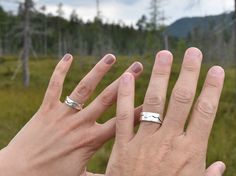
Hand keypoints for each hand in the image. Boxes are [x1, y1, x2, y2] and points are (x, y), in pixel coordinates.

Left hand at [0, 54, 142, 175]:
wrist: (18, 173)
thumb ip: (101, 175)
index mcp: (91, 141)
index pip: (121, 122)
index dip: (138, 109)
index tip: (152, 97)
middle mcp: (80, 124)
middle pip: (107, 98)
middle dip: (125, 81)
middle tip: (138, 66)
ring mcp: (62, 114)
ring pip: (84, 87)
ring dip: (99, 70)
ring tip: (111, 56)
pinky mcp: (46, 109)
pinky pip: (55, 85)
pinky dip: (61, 70)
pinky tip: (68, 56)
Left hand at [106, 48, 224, 175]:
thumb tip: (222, 165)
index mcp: (190, 152)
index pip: (205, 113)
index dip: (212, 89)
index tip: (216, 70)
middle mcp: (169, 142)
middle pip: (181, 100)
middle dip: (188, 73)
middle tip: (192, 51)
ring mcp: (144, 142)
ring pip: (153, 102)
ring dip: (160, 76)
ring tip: (164, 54)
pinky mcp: (122, 146)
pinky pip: (124, 117)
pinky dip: (126, 96)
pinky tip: (128, 77)